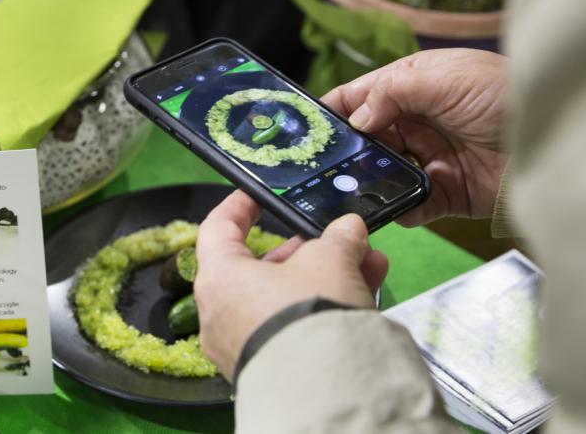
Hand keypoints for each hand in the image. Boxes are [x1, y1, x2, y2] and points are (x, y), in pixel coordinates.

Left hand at [194, 191, 387, 379]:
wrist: (329, 389)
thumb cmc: (310, 315)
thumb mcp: (330, 260)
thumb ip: (338, 239)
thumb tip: (348, 230)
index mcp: (219, 278)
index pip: (217, 229)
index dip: (239, 207)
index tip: (256, 195)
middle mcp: (222, 313)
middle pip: (261, 267)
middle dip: (308, 250)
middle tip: (336, 239)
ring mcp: (244, 345)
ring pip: (285, 297)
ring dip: (327, 276)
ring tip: (367, 264)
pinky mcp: (270, 367)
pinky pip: (295, 326)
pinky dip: (324, 307)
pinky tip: (365, 293)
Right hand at [322, 49, 507, 225]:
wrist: (553, 143)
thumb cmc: (504, 97)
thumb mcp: (444, 78)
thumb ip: (392, 92)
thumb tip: (356, 117)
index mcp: (414, 86)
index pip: (362, 95)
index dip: (333, 109)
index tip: (306, 126)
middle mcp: (418, 122)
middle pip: (366, 137)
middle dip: (345, 149)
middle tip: (320, 163)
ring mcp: (429, 158)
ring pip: (381, 171)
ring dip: (365, 179)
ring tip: (345, 187)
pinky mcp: (444, 193)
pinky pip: (409, 204)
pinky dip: (395, 209)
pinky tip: (384, 209)